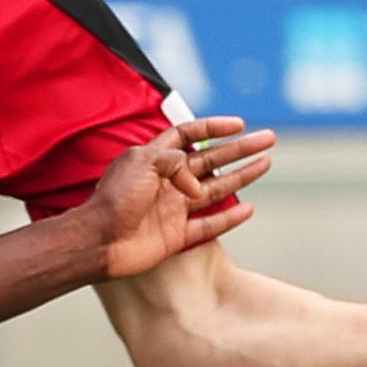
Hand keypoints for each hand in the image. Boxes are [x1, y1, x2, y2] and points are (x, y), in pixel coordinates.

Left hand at [77, 115, 270, 279]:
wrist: (98, 242)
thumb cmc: (113, 200)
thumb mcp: (142, 163)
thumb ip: (175, 163)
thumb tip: (197, 185)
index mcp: (154, 159)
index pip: (188, 136)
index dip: (213, 128)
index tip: (238, 124)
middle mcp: (166, 182)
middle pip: (211, 160)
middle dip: (240, 149)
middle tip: (268, 139)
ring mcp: (173, 209)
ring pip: (216, 190)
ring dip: (242, 176)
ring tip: (266, 163)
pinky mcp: (176, 235)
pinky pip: (209, 225)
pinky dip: (229, 218)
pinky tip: (249, 208)